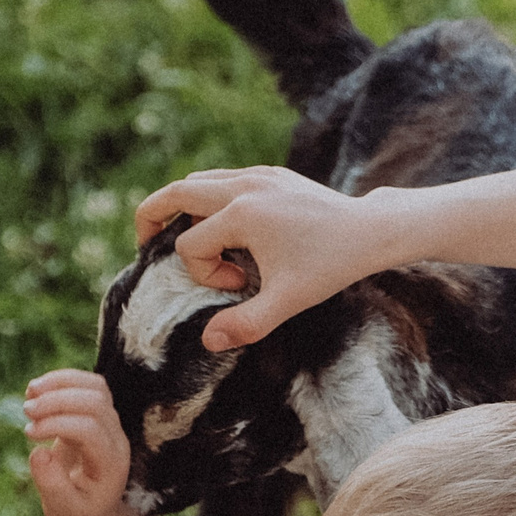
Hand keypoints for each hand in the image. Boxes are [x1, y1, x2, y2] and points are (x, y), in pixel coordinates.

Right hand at [25, 371, 135, 515]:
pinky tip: (36, 390)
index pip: (91, 430)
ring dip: (61, 383)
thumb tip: (38, 452)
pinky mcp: (96, 416)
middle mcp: (115, 439)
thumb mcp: (62, 511)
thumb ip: (51, 484)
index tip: (29, 434)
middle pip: (96, 402)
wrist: (94, 515)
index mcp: (111, 464)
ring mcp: (109, 425)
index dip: (58, 424)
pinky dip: (62, 381)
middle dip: (58, 400)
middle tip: (26, 411)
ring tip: (30, 392)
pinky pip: (86, 386)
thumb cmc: (78, 515)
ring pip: (95, 387)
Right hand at [134, 166, 386, 350]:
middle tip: (144, 242)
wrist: (371, 230)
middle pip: (176, 192)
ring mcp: (258, 174)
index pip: (190, 245)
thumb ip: (246, 323)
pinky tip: (223, 225)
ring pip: (198, 181)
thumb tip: (208, 342)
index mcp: (241, 213)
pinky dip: (210, 200)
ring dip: (185, 209)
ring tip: (182, 235)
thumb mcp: (288, 301)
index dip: (204, 273)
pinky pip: (223, 179)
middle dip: (153, 217)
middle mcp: (244, 186)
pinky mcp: (270, 173)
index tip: (238, 285)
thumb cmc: (330, 266)